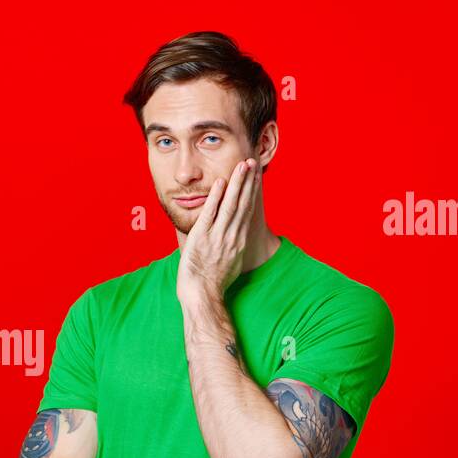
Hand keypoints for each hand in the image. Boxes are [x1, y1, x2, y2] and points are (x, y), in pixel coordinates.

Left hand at [175, 157, 260, 301]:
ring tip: (242, 166)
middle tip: (252, 161)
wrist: (203, 295)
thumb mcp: (232, 263)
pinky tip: (221, 183)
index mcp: (240, 241)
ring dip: (237, 184)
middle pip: (243, 203)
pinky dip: (216, 198)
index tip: (255, 175)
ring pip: (230, 205)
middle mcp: (232, 236)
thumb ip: (235, 247)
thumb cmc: (214, 283)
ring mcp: (218, 236)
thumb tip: (238, 238)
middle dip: (248, 181)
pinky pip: (210, 215)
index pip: (248, 210)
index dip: (252, 191)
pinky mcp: (202, 238)